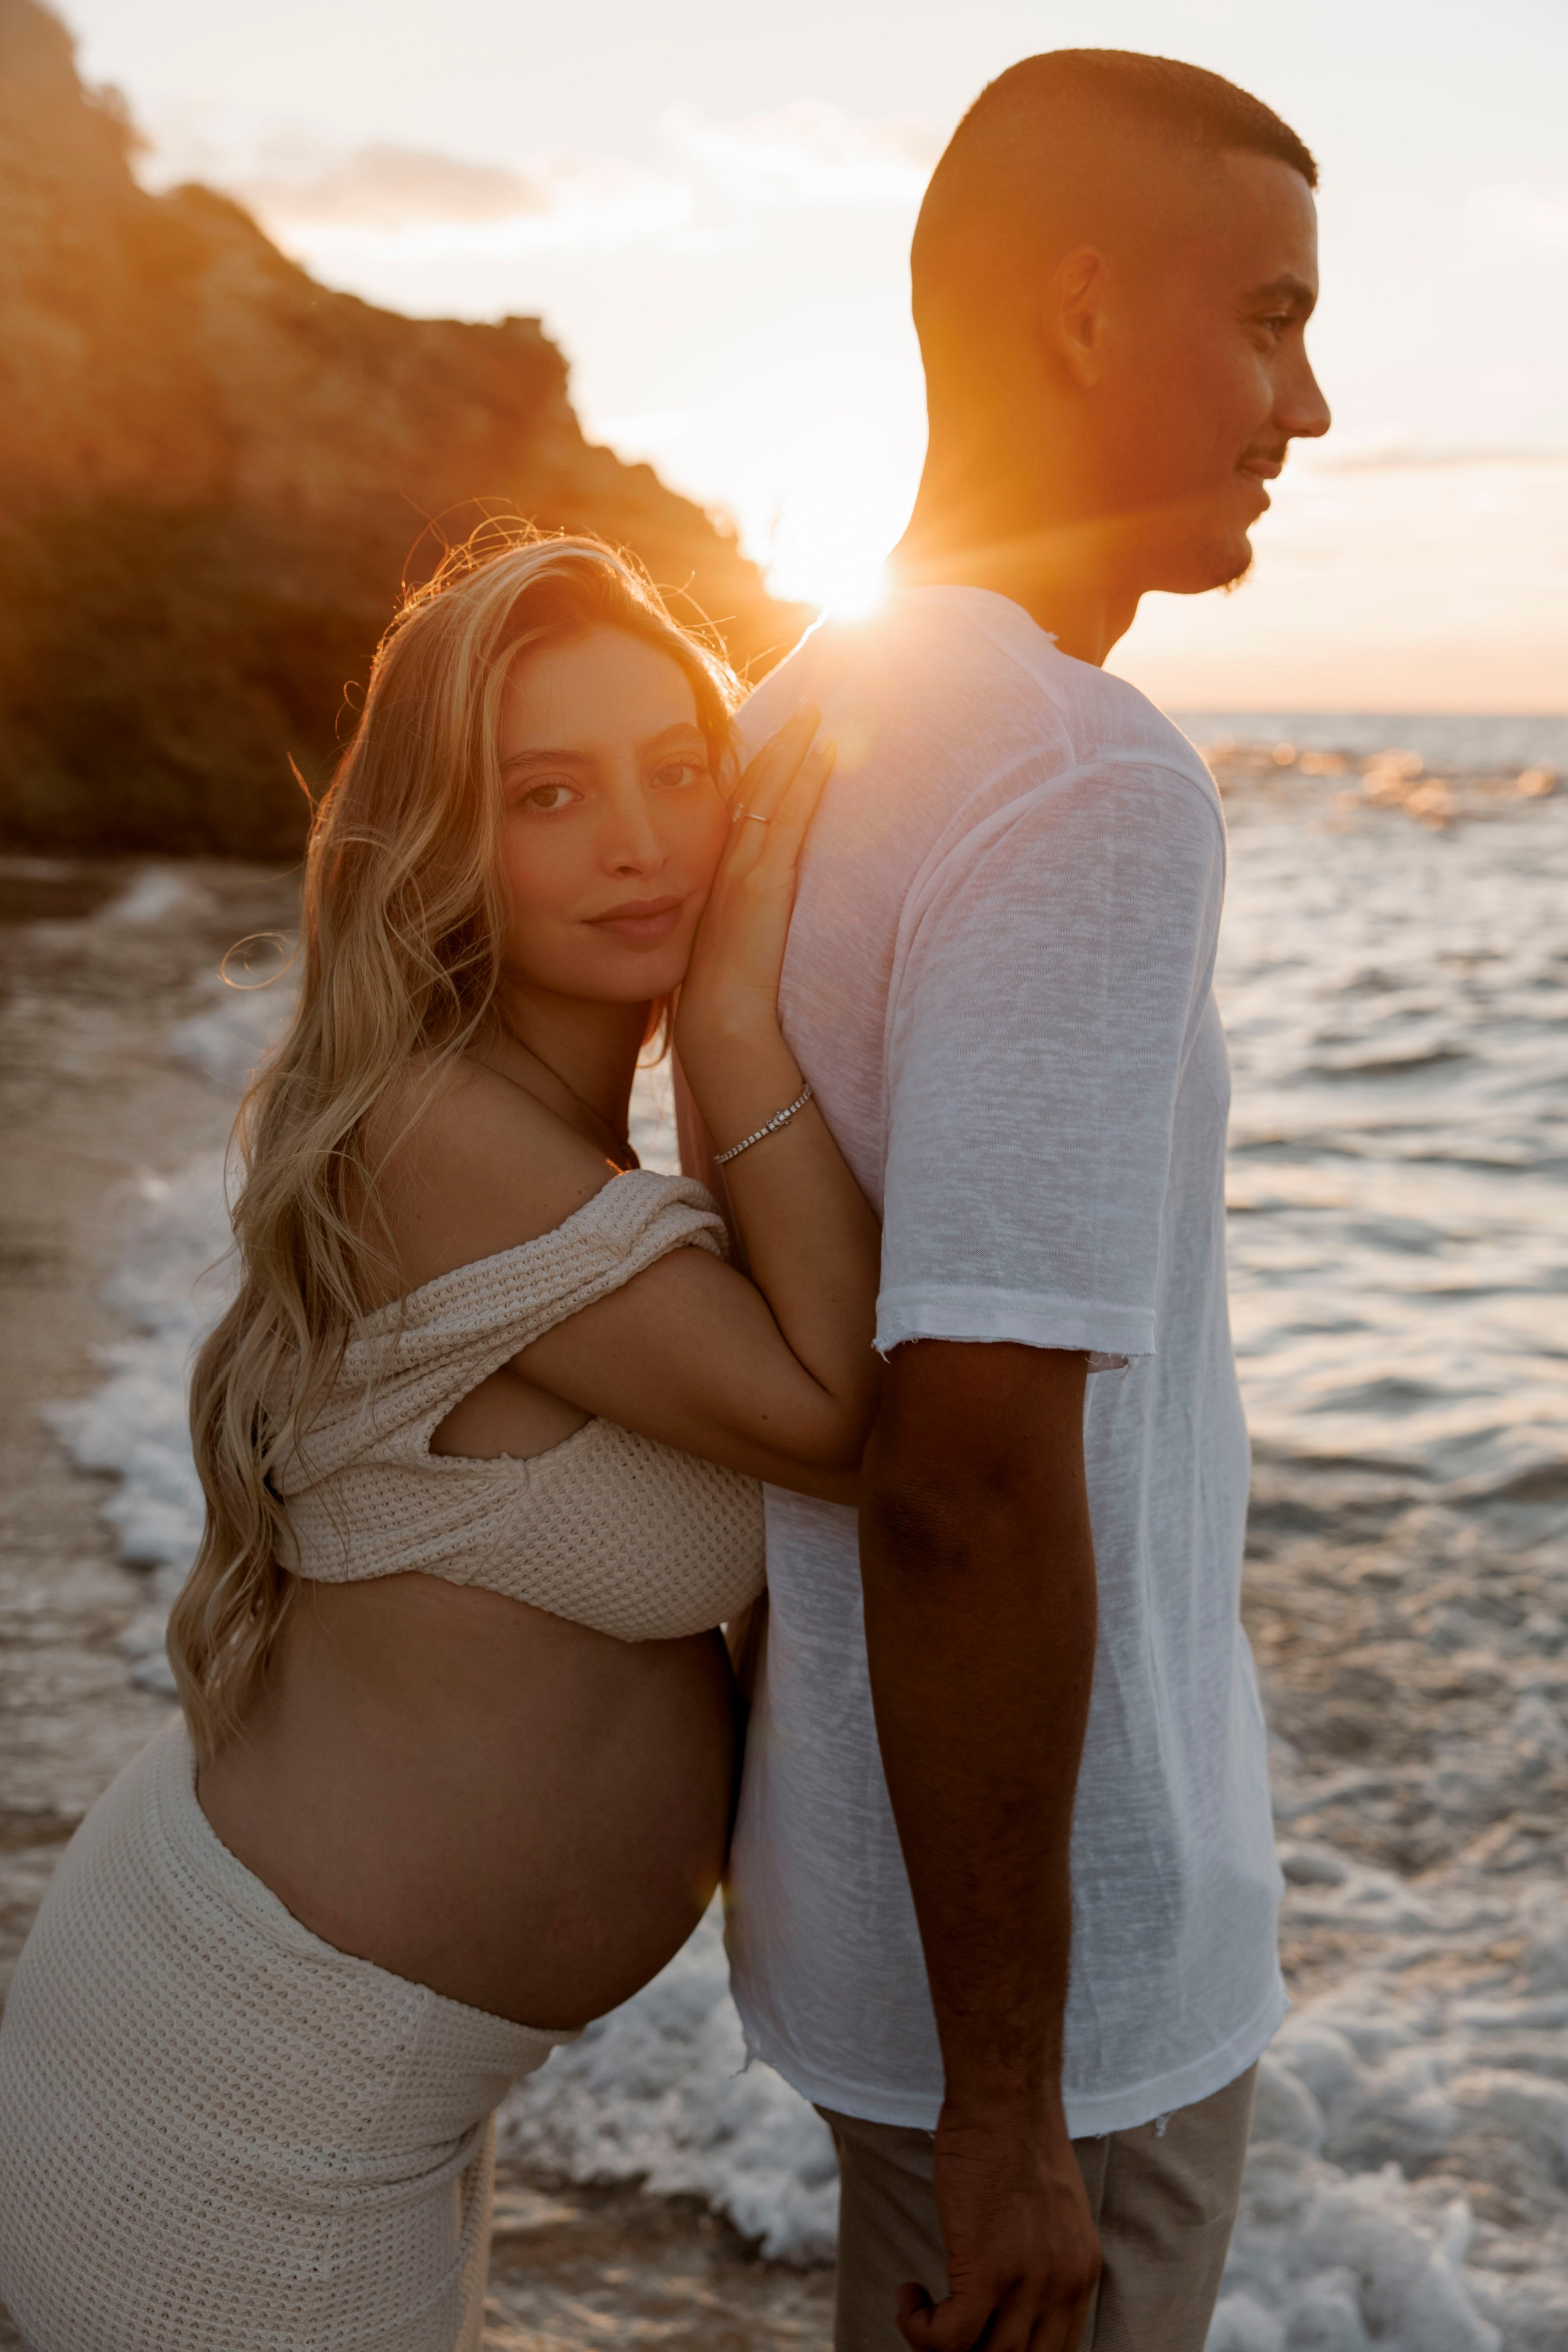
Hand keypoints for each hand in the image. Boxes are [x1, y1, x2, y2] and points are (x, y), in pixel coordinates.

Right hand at [675, 705, 832, 1096]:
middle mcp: (728, 863)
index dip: (760, 769)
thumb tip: (768, 912)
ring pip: (767, 793)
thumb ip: (751, 920)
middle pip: (752, 787)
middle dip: (779, 743)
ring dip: (793, 749)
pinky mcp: (764, 882)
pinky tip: (823, 751)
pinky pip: (786, 818)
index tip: (782, 737)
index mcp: (722, 875)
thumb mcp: (738, 946)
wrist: (722, 1027)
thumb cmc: (731, 999)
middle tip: (806, 703)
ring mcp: (744, 870)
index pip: (742, 808)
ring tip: (816, 710)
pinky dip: (804, 780)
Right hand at [897, 2101, 1099, 2351]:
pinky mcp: (986, 2272)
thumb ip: (1044, 2256)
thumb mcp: (1052, 2210)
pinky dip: (919, 2329)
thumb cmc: (1015, 2138)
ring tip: (923, 2307)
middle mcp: (1063, 2287)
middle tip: (943, 2327)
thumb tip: (1011, 2293)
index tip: (977, 2335)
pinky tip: (909, 2295)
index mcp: (1081, 2274)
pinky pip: (948, 2339)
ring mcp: (1028, 2283)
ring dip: (941, 2344)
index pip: (1056, 2351)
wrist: (1003, 2099)